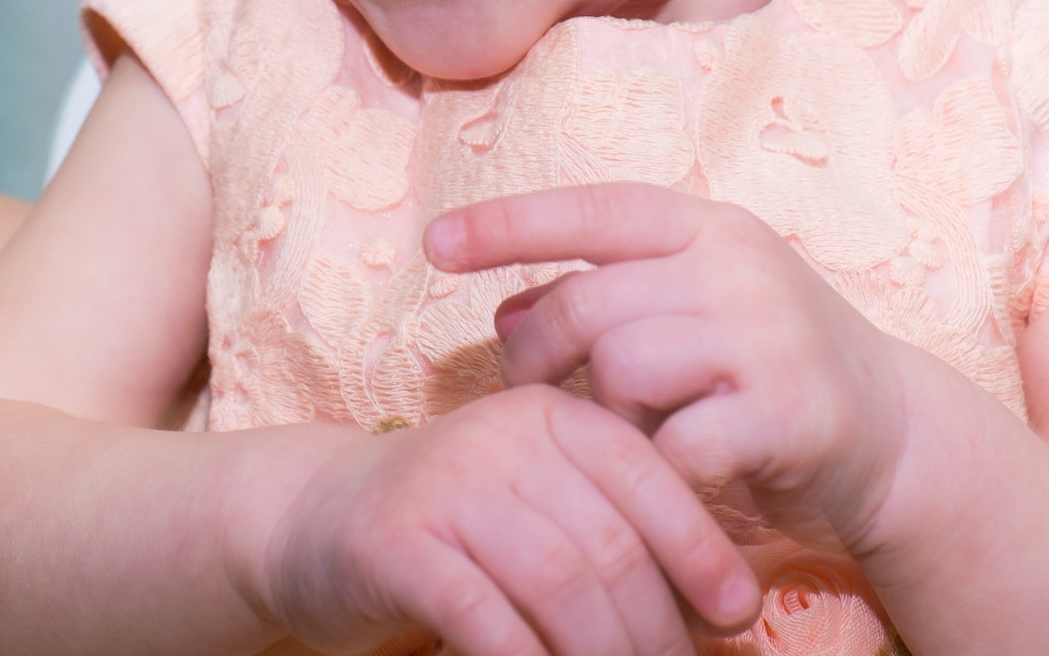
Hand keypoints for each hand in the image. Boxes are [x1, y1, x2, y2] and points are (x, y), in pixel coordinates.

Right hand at [261, 384, 761, 655]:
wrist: (313, 519)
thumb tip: (724, 602)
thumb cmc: (454, 526)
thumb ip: (611, 528)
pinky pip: (484, 619)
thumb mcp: (537, 498)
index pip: (649, 481)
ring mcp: (446, 487)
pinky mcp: (395, 545)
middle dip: (655, 629)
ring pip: (557, 587)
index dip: (702, 553)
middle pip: (609, 546)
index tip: (735, 616)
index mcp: (552, 417)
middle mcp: (503, 437)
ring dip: (602, 655)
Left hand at [426, 184, 928, 560]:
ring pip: (624, 368)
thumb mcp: (689, 309)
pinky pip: (676, 443)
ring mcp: (767, 336)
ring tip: (628, 432)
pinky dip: (656, 468)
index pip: (590, 209)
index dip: (506, 224)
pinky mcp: (788, 412)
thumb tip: (503, 309)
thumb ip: (605, 299)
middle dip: (540, 356)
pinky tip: (671, 473)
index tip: (432, 245)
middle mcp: (738, 265)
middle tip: (536, 395)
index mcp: (707, 226)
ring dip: (606, 415)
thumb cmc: (765, 367)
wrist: (894, 433)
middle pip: (590, 303)